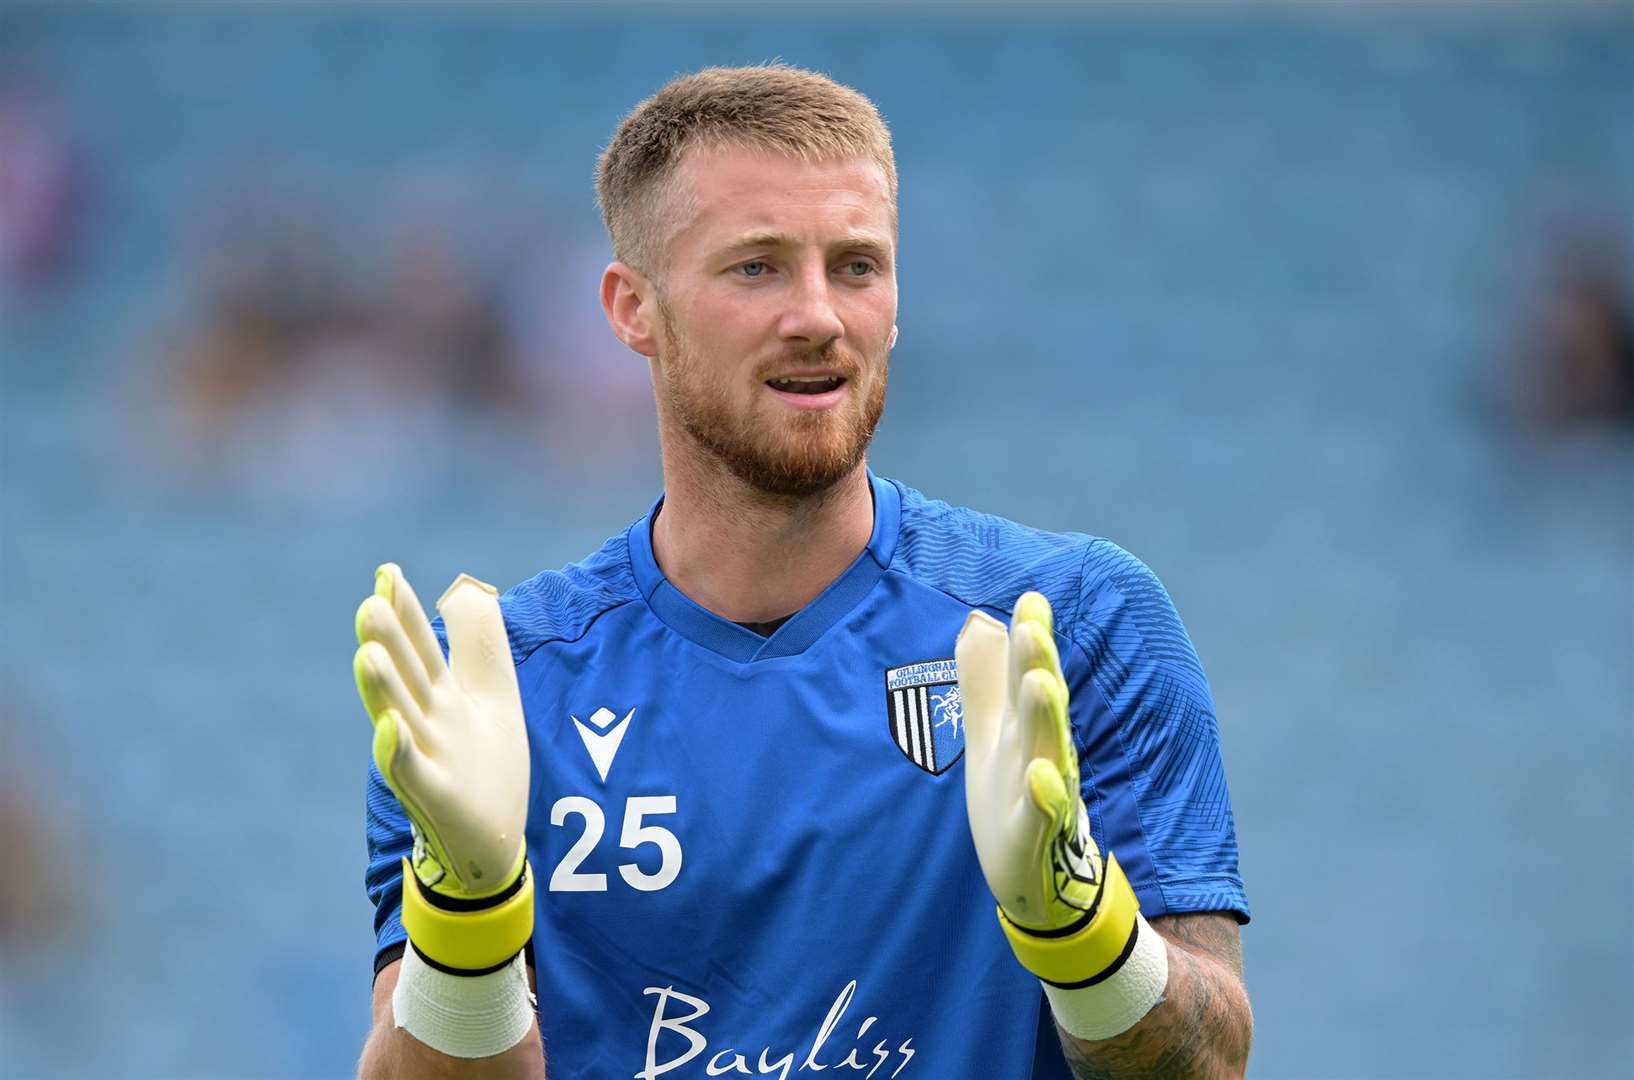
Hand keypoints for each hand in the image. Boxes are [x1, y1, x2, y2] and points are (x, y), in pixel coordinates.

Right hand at [354, 564, 532, 973]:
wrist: (497, 839)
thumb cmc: (488, 764)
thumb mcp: (493, 693)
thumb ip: (478, 644)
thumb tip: (467, 590)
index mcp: (442, 695)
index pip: (420, 645)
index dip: (406, 610)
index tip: (387, 572)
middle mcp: (427, 721)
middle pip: (405, 676)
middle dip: (387, 642)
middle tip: (370, 603)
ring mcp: (428, 758)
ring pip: (399, 718)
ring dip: (382, 689)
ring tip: (366, 655)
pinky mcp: (436, 797)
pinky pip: (412, 772)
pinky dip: (397, 750)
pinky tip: (389, 725)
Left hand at [957, 592, 1142, 987]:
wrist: (1035, 879)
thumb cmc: (1013, 799)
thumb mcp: (992, 735)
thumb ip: (984, 682)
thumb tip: (976, 622)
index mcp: (1027, 728)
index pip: (1027, 675)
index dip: (1030, 639)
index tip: (1030, 598)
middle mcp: (1043, 752)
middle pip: (1041, 704)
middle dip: (1038, 664)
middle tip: (1032, 627)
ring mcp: (1044, 794)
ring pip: (1048, 750)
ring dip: (1045, 716)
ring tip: (1038, 683)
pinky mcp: (1035, 836)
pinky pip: (1043, 813)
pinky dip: (1044, 794)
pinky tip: (1038, 774)